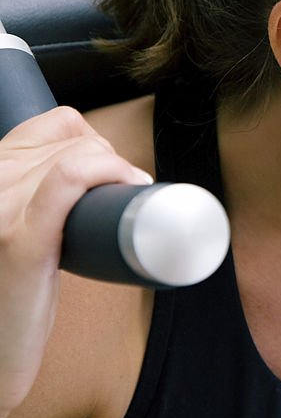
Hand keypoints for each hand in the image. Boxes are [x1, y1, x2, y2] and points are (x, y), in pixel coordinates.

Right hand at [0, 107, 151, 417]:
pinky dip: (108, 171)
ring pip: (82, 153)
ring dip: (119, 172)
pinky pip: (69, 176)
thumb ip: (42, 197)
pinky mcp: (20, 240)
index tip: (114, 176)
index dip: (97, 142)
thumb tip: (100, 172)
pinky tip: (130, 186)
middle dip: (113, 162)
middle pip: (75, 138)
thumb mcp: (23, 228)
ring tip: (124, 207)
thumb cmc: (16, 294)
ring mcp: (0, 209)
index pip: (56, 123)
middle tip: (124, 201)